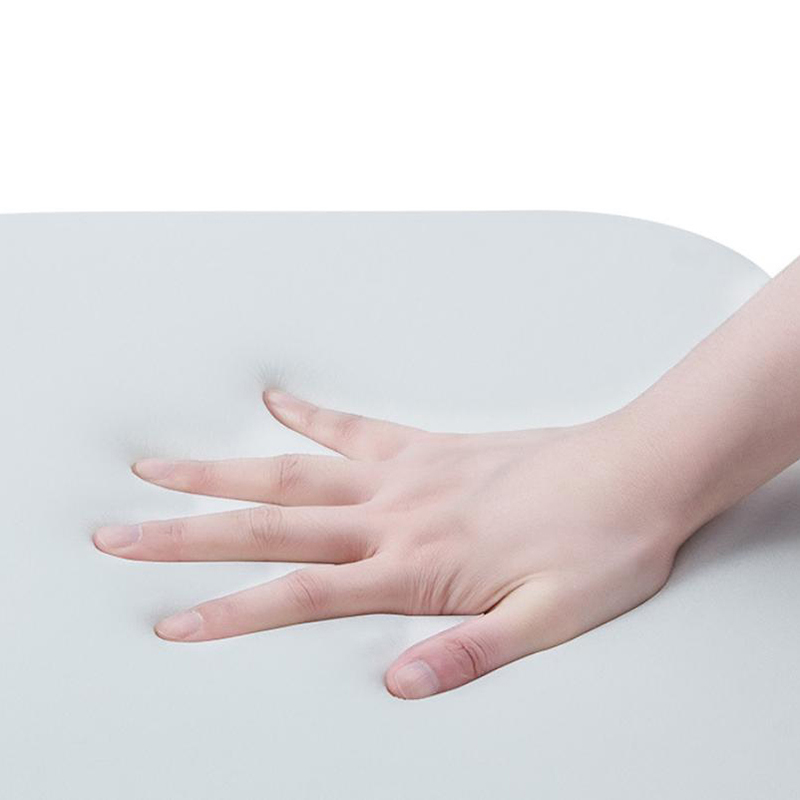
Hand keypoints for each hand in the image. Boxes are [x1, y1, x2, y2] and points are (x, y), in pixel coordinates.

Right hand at [94, 390, 685, 698]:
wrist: (633, 474)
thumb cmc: (596, 548)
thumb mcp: (546, 622)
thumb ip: (468, 653)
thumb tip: (397, 683)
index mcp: (414, 564)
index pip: (300, 593)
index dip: (231, 610)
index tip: (171, 619)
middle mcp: (394, 512)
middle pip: (270, 521)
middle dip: (187, 533)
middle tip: (122, 530)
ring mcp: (405, 472)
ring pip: (292, 469)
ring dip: (221, 470)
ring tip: (162, 465)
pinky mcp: (426, 446)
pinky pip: (356, 427)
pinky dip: (310, 416)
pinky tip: (276, 403)